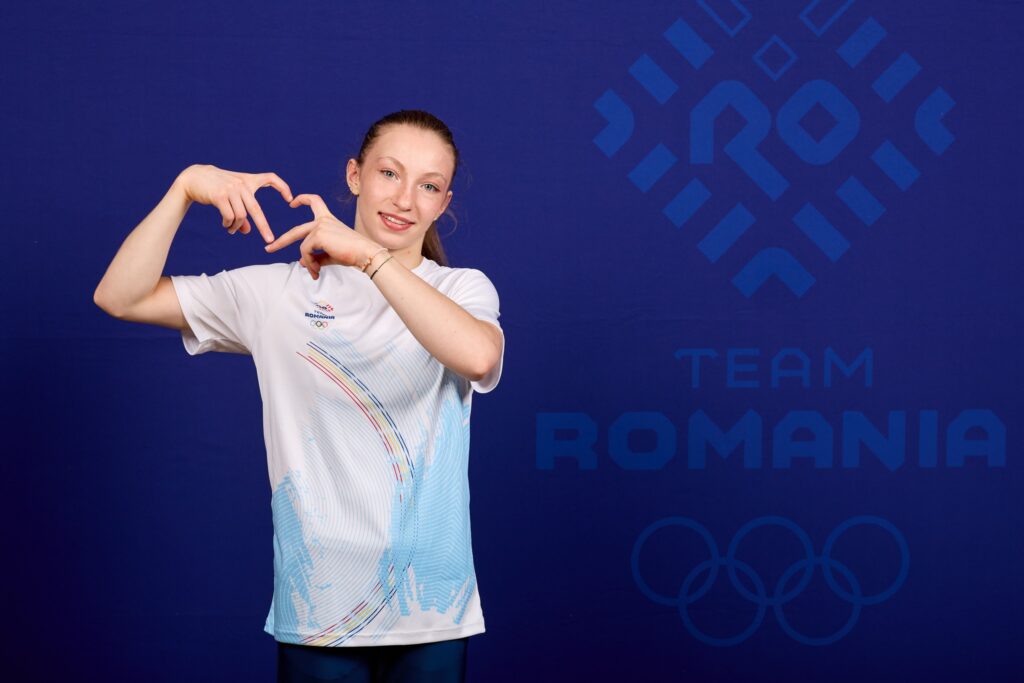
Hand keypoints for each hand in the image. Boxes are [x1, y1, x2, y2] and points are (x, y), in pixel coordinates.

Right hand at [176, 164, 292, 241]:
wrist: (193, 177)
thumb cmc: (216, 188)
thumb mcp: (231, 197)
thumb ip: (242, 212)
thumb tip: (247, 231)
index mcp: (247, 180)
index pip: (270, 178)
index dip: (282, 187)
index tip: (290, 199)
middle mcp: (241, 184)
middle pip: (256, 209)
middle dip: (263, 226)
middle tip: (269, 239)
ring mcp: (230, 189)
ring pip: (241, 216)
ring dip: (237, 226)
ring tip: (231, 229)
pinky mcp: (220, 195)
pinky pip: (229, 216)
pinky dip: (229, 224)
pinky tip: (225, 224)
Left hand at [264, 194, 381, 279]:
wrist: (366, 253)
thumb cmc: (353, 254)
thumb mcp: (332, 254)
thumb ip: (317, 257)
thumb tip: (303, 263)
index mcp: (329, 219)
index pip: (315, 202)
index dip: (302, 199)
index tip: (292, 202)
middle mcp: (323, 220)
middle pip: (296, 230)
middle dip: (281, 241)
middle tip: (268, 249)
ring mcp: (320, 226)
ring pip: (302, 247)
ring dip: (307, 262)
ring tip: (315, 273)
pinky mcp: (318, 234)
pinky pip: (305, 251)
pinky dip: (309, 263)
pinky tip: (317, 271)